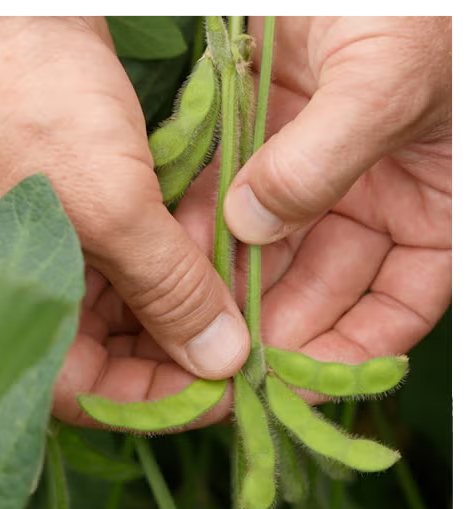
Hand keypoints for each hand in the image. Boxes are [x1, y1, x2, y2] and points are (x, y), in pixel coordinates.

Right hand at [0, 16, 249, 430]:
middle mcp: (40, 292)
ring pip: (140, 306)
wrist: (15, 22)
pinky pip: (143, 258)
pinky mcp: (90, 215)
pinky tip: (226, 248)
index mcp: (18, 309)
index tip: (235, 388)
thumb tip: (222, 361)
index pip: (93, 393)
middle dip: (188, 349)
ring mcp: (65, 253)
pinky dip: (185, 257)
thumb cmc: (33, 107)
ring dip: (196, 301)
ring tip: (254, 294)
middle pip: (121, 355)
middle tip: (258, 341)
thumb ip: (168, 289)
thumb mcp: (109, 206)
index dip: (163, 401)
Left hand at [178, 16, 451, 397]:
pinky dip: (196, 226)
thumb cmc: (409, 6)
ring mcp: (310, 171)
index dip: (351, 352)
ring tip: (178, 319)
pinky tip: (163, 255)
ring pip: (264, 251)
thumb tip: (252, 229)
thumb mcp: (386, 81)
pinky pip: (223, 198)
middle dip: (267, 326)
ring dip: (222, 284)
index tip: (291, 382)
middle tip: (211, 360)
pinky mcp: (259, 140)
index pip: (399, 306)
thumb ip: (323, 161)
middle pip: (319, 289)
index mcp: (434, 203)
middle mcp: (372, 197)